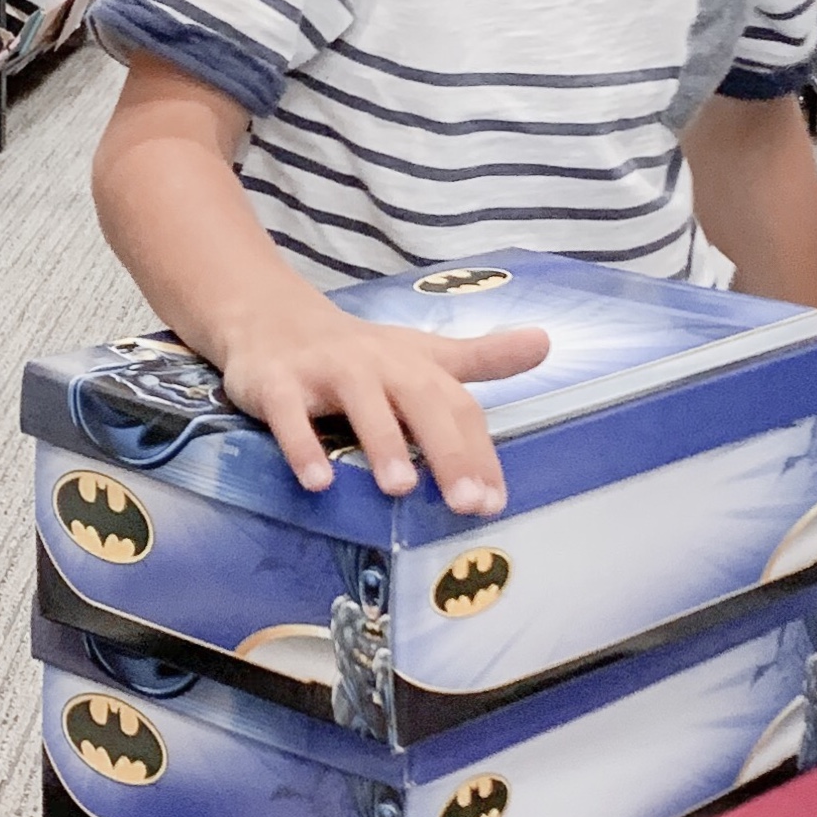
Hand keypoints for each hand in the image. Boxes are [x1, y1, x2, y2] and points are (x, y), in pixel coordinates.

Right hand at [217, 294, 547, 514]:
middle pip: (420, 401)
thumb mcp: (421, 353)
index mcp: (414, 364)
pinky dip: (301, 445)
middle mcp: (376, 364)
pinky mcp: (276, 382)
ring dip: (381, 443)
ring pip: (359, 403)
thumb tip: (547, 342)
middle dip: (446, 451)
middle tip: (465, 502)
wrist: (270, 315)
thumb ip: (482, 358)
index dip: (479, 452)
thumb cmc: (358, 351)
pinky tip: (317, 481)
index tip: (494, 500)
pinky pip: (289, 414)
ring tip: (400, 488)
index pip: (458, 407)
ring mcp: (325, 371)